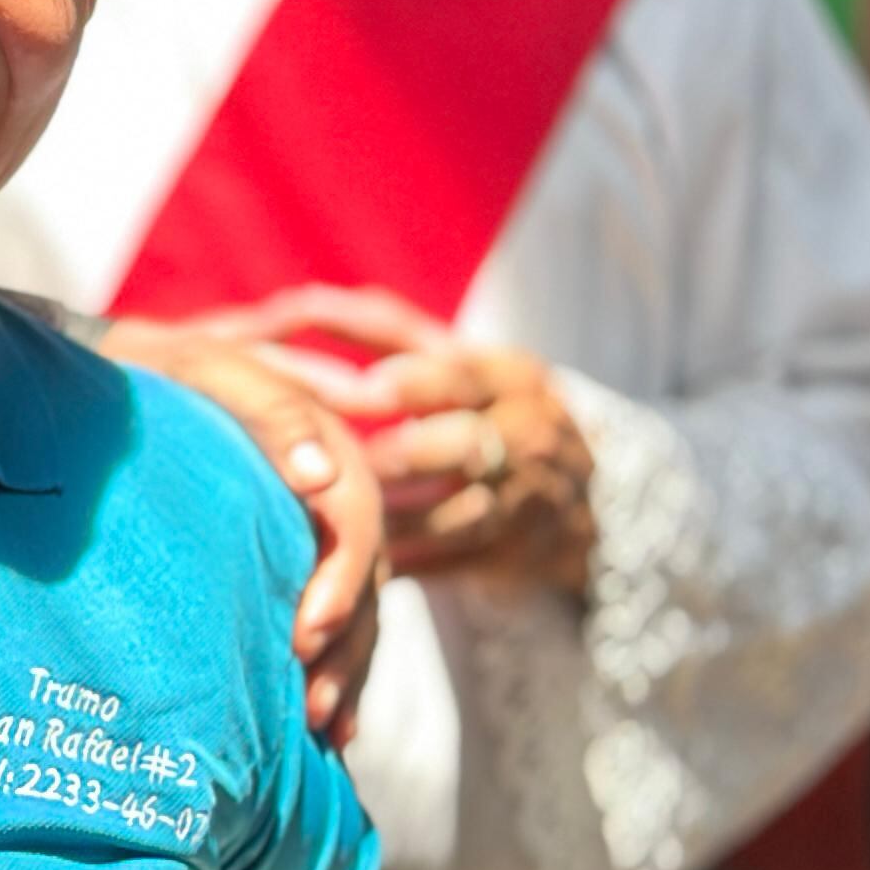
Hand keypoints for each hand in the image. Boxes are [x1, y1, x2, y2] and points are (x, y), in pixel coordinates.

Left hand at [95, 316, 383, 741]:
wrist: (125, 378)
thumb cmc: (160, 374)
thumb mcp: (207, 371)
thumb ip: (268, 410)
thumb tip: (319, 472)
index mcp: (322, 440)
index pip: (355, 518)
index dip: (341, 579)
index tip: (304, 635)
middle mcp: (331, 492)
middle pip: (366, 578)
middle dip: (346, 646)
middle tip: (313, 707)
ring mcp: (316, 532)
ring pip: (357, 610)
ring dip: (347, 671)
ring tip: (320, 730)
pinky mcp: (296, 564)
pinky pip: (333, 624)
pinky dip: (336, 674)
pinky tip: (327, 733)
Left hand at [206, 288, 593, 597]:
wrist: (575, 492)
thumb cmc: (481, 407)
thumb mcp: (455, 360)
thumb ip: (383, 332)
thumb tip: (295, 304)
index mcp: (508, 378)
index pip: (463, 375)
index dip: (414, 384)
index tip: (365, 391)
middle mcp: (527, 438)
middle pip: (467, 446)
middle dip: (403, 457)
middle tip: (343, 466)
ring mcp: (525, 502)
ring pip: (458, 516)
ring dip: (392, 521)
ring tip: (334, 521)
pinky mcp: (513, 555)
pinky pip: (452, 565)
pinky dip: (403, 565)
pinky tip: (356, 566)